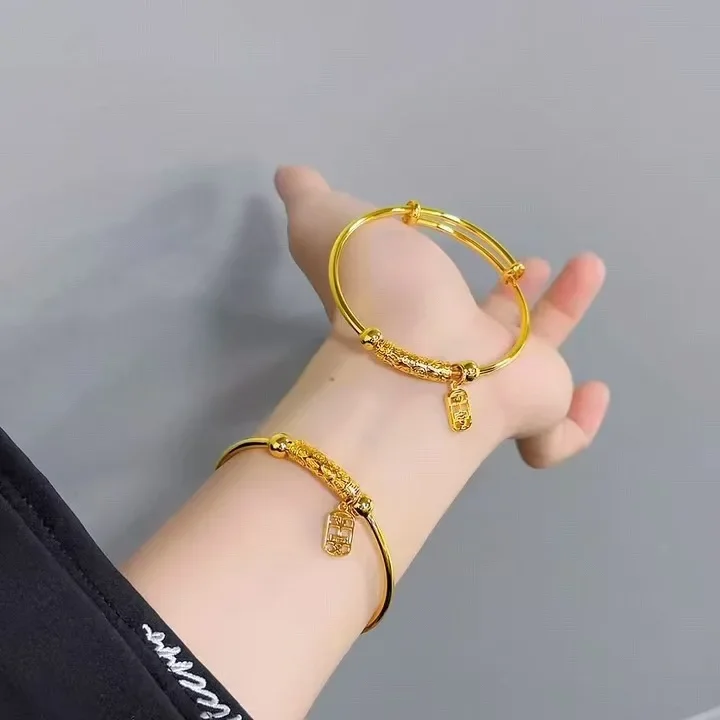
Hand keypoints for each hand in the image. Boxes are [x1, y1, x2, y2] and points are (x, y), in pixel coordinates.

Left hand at [275, 165, 608, 467]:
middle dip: (521, 294)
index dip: (446, 275)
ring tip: (588, 268)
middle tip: (542, 264)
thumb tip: (288, 175)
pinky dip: (577, 423)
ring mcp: (494, 385)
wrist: (417, 359)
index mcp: (412, 314)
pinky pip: (558, 435)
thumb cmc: (377, 292)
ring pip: (535, 363)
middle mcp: (454, 353)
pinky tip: (592, 392)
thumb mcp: (332, 227)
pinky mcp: (532, 410)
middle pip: (495, 327)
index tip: (460, 246)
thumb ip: (311, 202)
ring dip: (564, 316)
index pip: (432, 298)